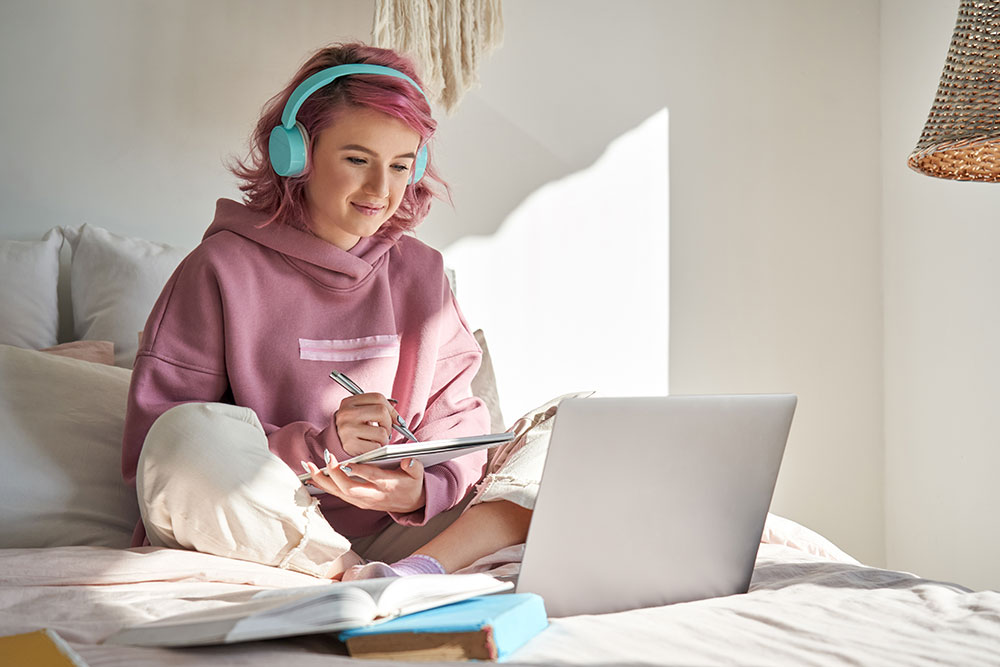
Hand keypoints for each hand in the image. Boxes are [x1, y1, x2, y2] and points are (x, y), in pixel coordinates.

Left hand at [303, 455, 425, 513]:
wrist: (411, 504)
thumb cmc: (412, 484)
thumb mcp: (418, 475)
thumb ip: (414, 467)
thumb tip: (409, 461)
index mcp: (387, 486)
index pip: (371, 478)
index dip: (358, 470)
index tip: (345, 462)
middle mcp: (372, 496)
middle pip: (349, 489)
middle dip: (334, 475)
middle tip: (325, 458)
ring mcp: (363, 501)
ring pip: (339, 493)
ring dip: (323, 480)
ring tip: (309, 466)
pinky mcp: (357, 501)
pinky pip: (337, 494)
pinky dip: (323, 486)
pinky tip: (312, 477)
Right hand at [334, 392, 403, 456]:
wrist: (335, 443)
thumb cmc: (354, 427)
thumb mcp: (362, 413)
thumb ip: (379, 410)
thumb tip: (400, 421)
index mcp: (349, 402)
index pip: (378, 398)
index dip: (392, 410)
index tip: (397, 420)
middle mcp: (346, 413)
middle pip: (381, 412)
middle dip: (389, 424)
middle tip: (385, 431)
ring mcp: (347, 429)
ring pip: (381, 432)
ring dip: (384, 439)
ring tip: (376, 440)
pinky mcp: (350, 445)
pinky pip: (376, 447)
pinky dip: (377, 448)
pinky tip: (370, 447)